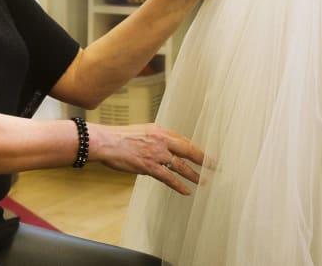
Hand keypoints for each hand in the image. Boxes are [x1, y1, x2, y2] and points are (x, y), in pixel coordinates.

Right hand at [87, 123, 204, 194]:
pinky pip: (168, 177)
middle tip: (216, 166)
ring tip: (204, 181)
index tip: (204, 155)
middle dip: (204, 159)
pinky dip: (179, 185)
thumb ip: (154, 138)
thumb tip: (163, 147)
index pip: (183, 139)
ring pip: (181, 165)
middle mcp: (161, 140)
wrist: (105, 141)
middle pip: (189, 150)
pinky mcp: (149, 166)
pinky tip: (186, 191)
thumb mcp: (141, 131)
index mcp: (160, 130)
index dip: (195, 148)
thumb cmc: (119, 137)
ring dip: (194, 174)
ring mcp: (156, 153)